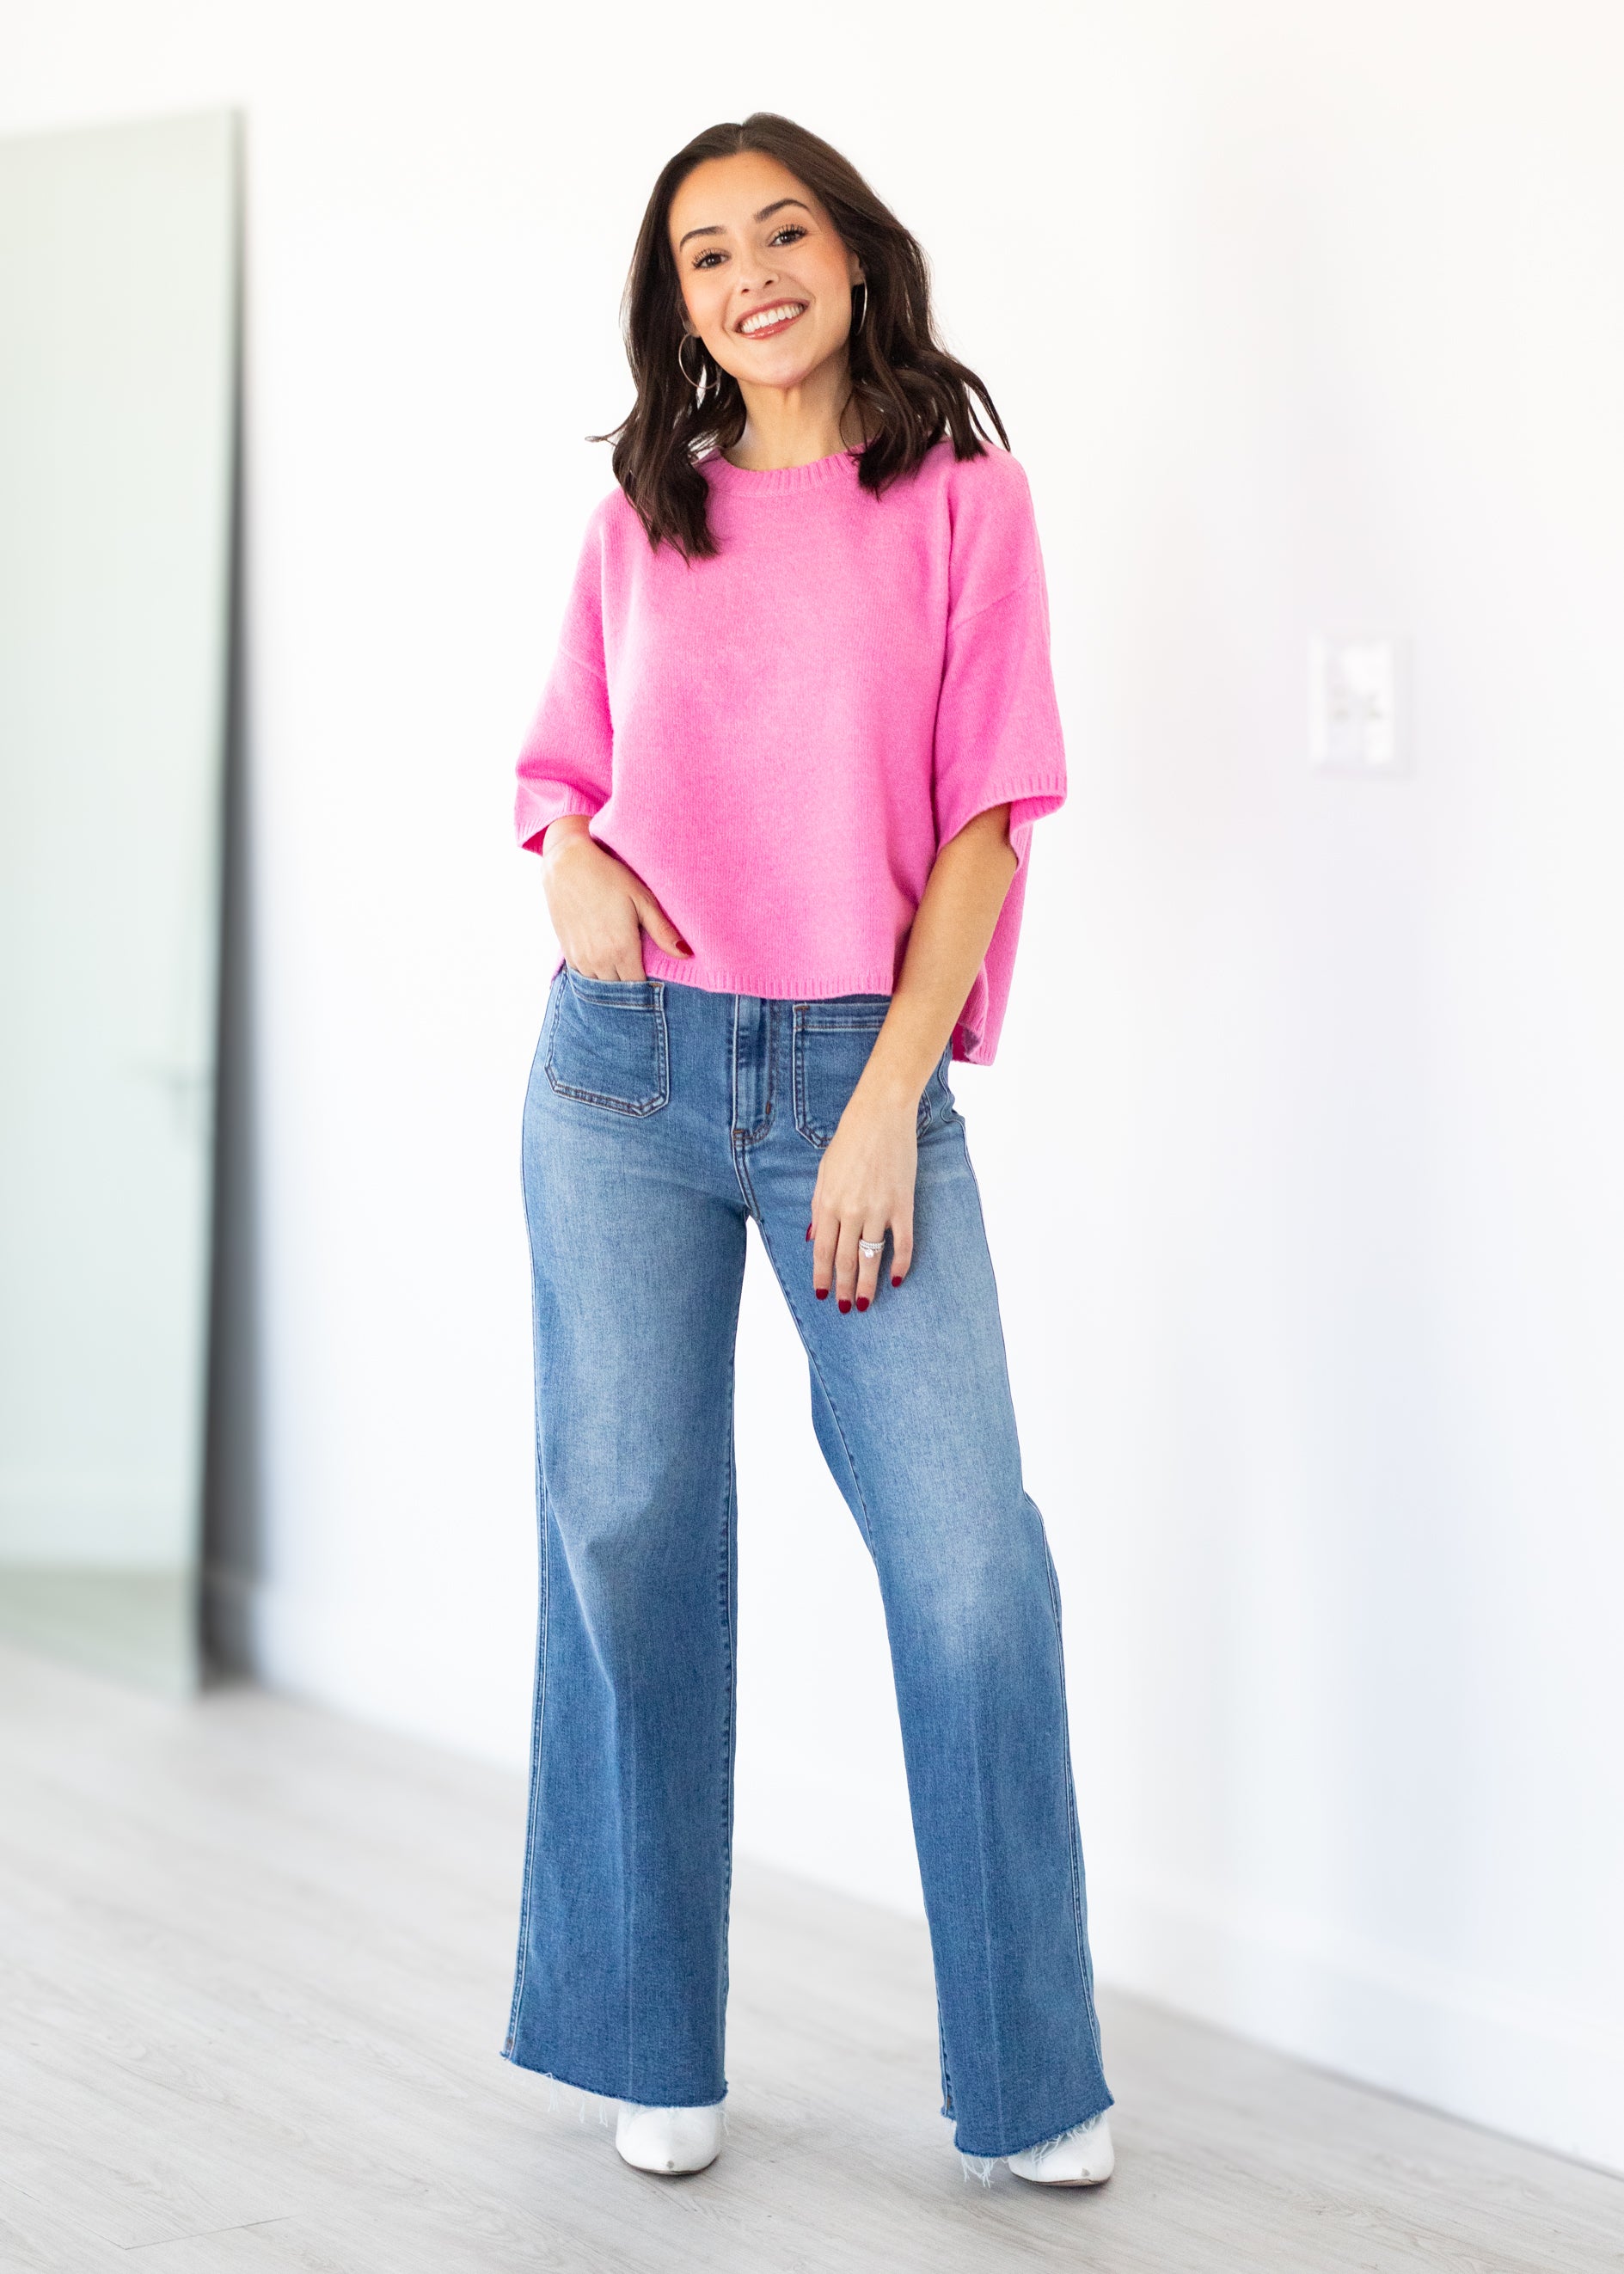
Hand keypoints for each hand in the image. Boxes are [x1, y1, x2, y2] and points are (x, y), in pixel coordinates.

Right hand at [541, 816, 689, 979]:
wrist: (566, 864)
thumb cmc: (609, 876)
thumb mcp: (642, 899)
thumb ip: (663, 931)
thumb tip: (686, 954)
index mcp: (622, 950)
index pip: (640, 988)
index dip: (650, 987)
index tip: (658, 978)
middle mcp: (599, 960)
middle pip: (620, 989)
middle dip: (632, 987)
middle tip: (642, 972)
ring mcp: (580, 958)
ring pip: (601, 986)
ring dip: (613, 982)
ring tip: (624, 968)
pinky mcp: (567, 952)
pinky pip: (584, 977)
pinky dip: (596, 974)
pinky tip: (605, 962)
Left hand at [809, 1090, 917, 1313]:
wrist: (879, 1116)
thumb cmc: (849, 1142)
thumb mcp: (824, 1173)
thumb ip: (819, 1207)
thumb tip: (816, 1238)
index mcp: (828, 1203)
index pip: (824, 1251)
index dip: (823, 1276)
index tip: (823, 1295)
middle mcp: (851, 1211)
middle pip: (847, 1260)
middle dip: (844, 1287)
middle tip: (846, 1307)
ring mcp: (879, 1209)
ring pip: (872, 1257)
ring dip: (868, 1284)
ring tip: (866, 1303)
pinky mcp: (903, 1204)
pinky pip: (903, 1243)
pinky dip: (901, 1264)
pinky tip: (898, 1279)